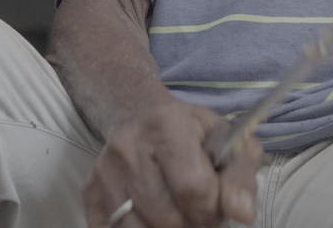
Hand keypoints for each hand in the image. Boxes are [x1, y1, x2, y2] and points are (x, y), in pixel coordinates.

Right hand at [83, 99, 262, 227]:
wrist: (143, 116)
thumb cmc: (192, 133)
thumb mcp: (226, 141)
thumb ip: (240, 176)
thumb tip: (242, 213)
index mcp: (166, 124)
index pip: (193, 188)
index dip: (212, 208)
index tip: (216, 204)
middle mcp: (128, 144)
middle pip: (166, 216)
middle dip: (192, 224)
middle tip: (199, 212)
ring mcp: (104, 170)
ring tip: (180, 214)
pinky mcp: (90, 191)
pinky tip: (154, 218)